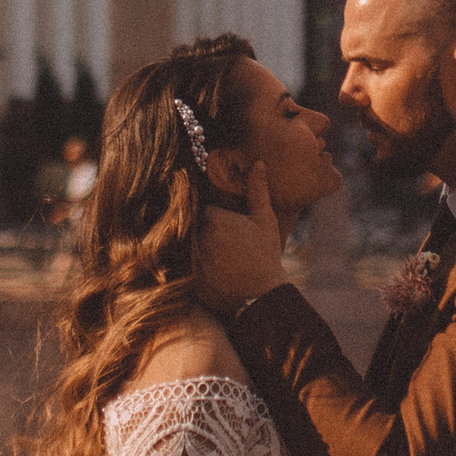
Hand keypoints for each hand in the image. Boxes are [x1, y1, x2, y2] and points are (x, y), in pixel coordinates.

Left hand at [196, 159, 284, 311]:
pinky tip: (217, 271)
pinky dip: (199, 266)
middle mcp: (199, 236)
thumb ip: (257, 190)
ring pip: (192, 245)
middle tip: (227, 242)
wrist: (263, 292)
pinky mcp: (191, 277)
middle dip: (207, 231)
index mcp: (214, 219)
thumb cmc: (265, 253)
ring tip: (223, 257)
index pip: (205, 210)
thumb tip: (258, 162)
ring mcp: (193, 257)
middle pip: (195, 226)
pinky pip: (190, 265)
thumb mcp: (264, 219)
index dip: (216, 216)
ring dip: (203, 248)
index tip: (228, 225)